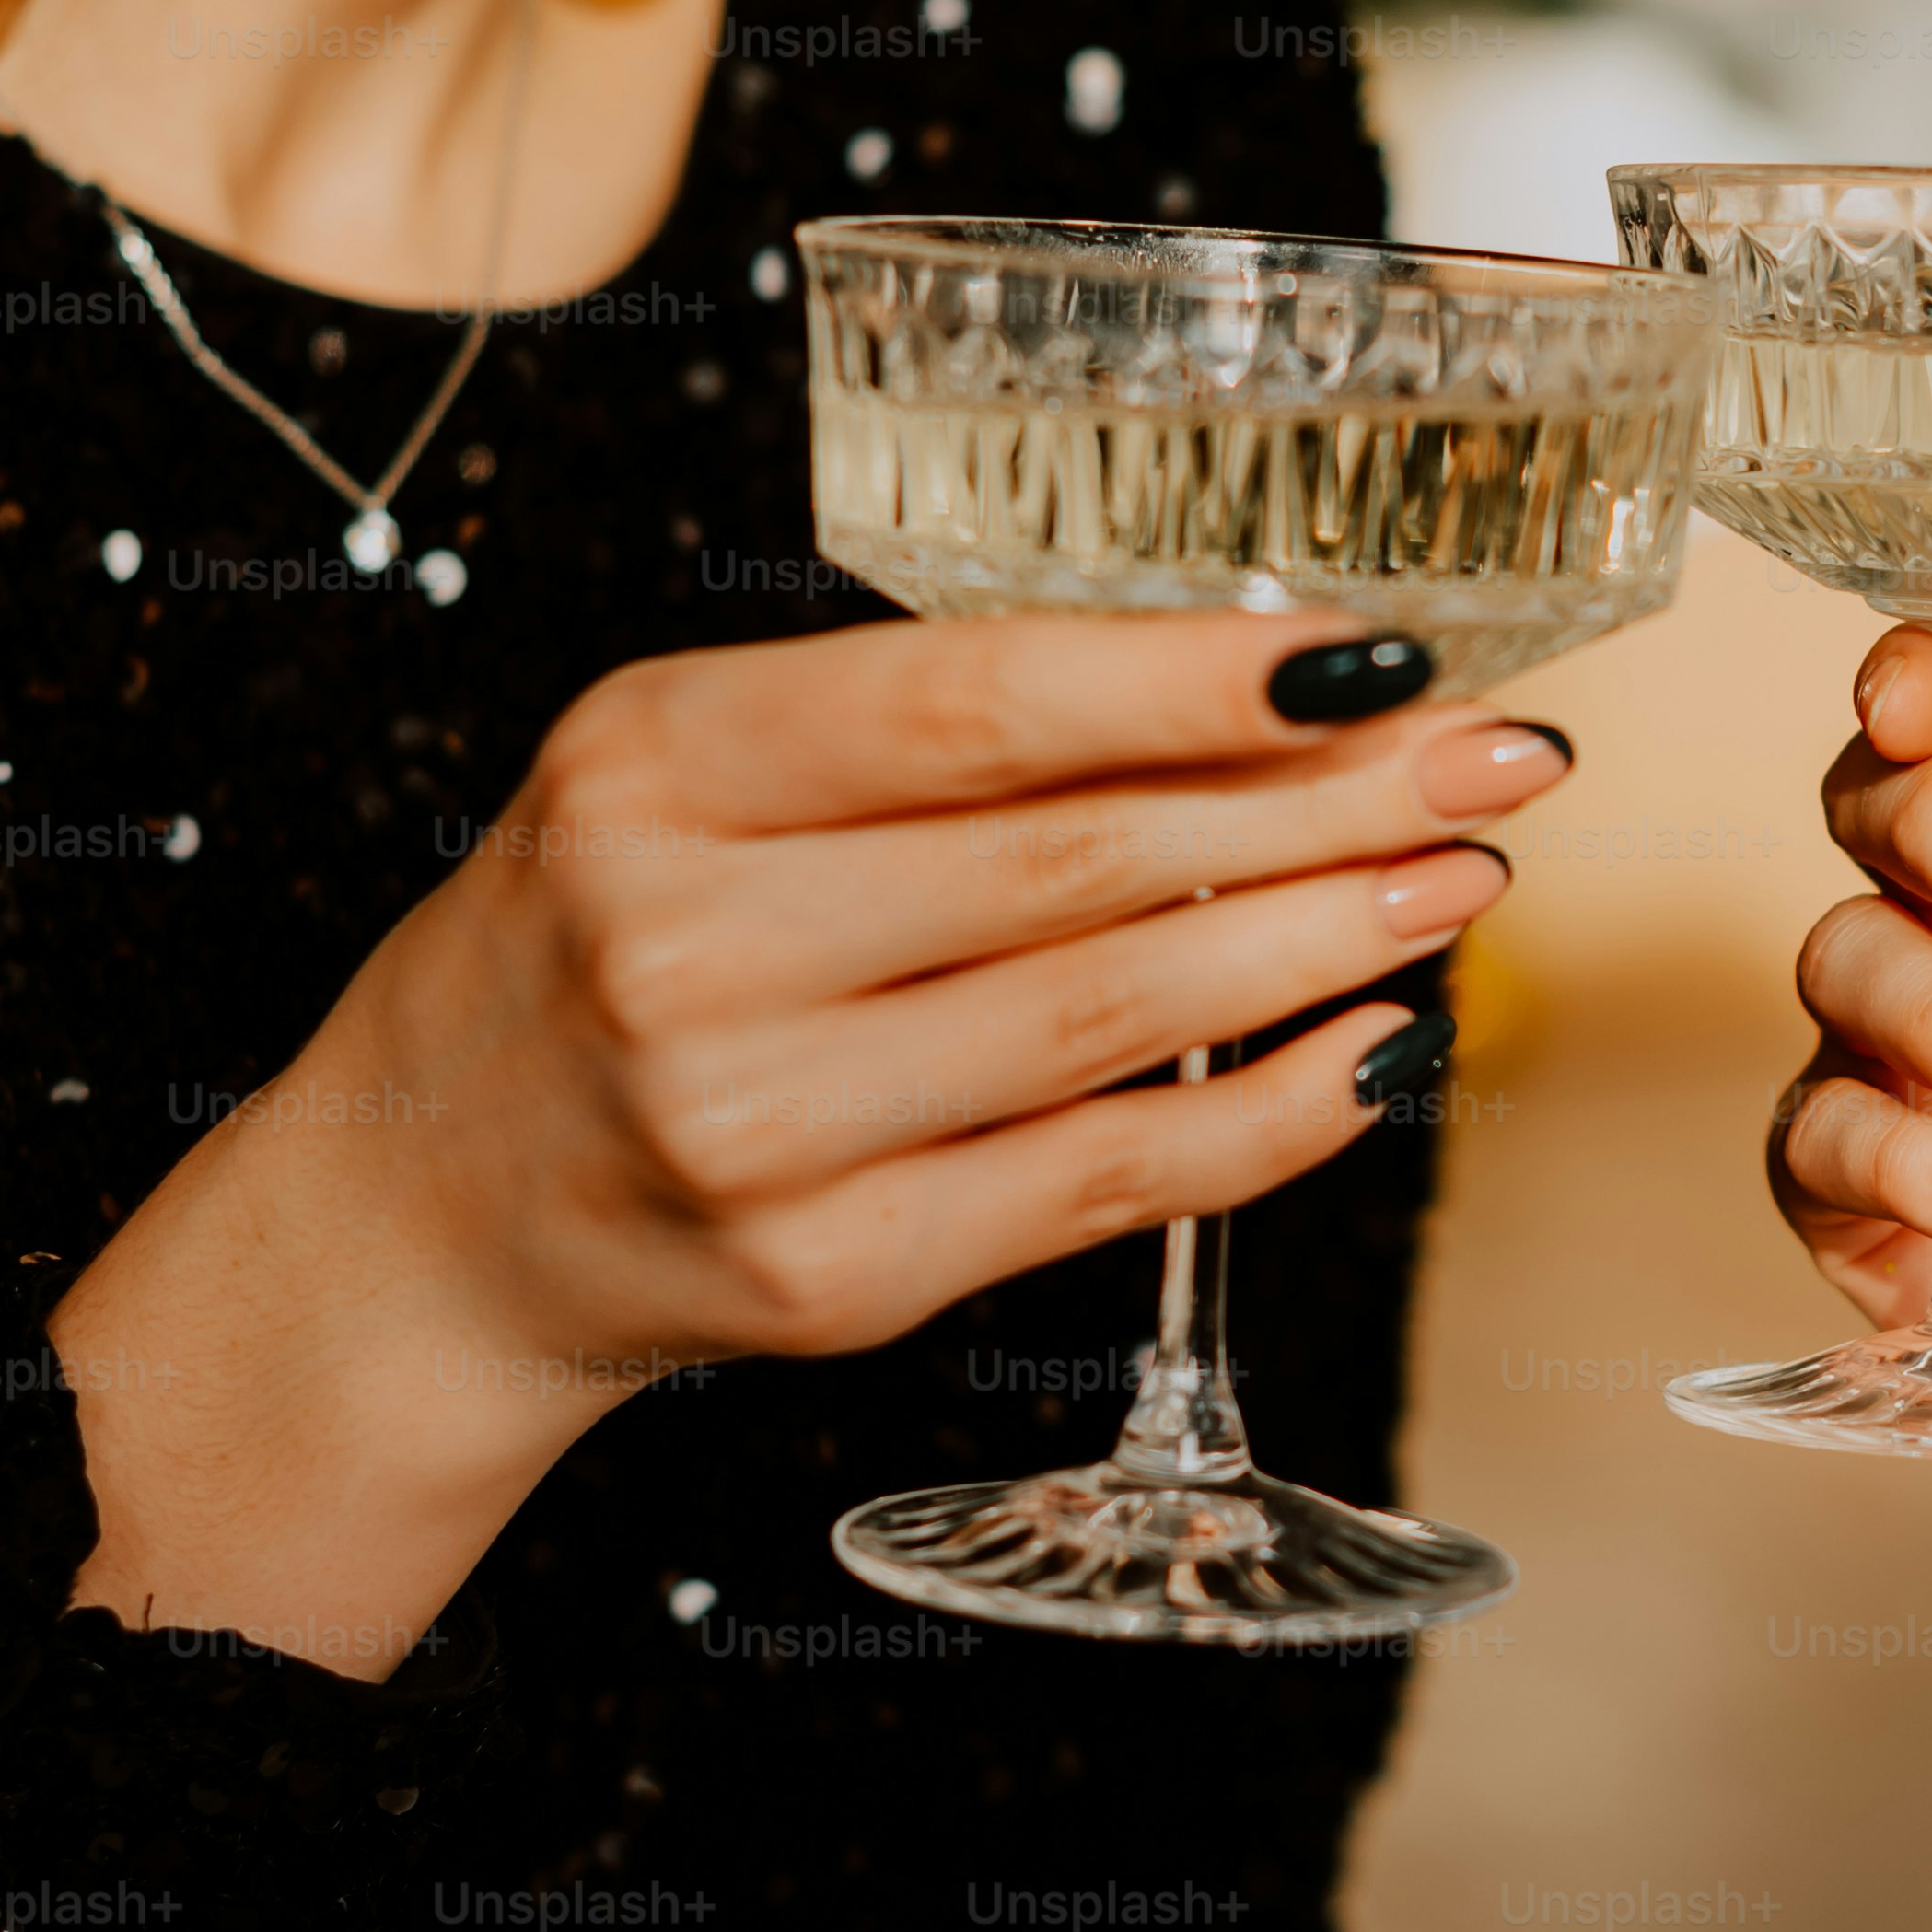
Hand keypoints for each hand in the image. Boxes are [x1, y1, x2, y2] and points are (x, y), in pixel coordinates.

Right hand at [46, 614, 1563, 1669]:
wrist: (434, 1200)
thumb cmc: (606, 935)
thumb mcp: (685, 769)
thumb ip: (909, 728)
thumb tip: (1242, 680)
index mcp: (656, 767)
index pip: (970, 702)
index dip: (1193, 679)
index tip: (1377, 654)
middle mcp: (692, 945)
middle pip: (1076, 861)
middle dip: (1325, 806)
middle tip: (1497, 757)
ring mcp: (758, 1129)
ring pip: (1112, 1024)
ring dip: (1326, 949)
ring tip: (1464, 882)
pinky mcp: (828, 1278)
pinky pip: (1100, 1185)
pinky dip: (1268, 1121)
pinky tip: (1380, 1050)